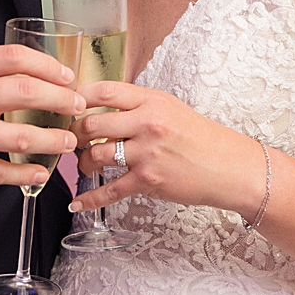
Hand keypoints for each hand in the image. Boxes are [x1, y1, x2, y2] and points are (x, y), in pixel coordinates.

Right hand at [0, 45, 84, 193]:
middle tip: (77, 106)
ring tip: (67, 141)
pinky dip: (27, 174)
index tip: (67, 76)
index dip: (48, 65)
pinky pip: (1, 173)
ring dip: (53, 139)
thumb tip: (41, 77)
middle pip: (25, 92)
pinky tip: (42, 171)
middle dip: (61, 99)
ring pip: (20, 137)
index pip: (13, 58)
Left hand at [67, 82, 263, 217]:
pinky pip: (110, 189)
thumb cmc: (200, 138)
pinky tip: (78, 202)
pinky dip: (90, 198)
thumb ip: (138, 106)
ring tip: (83, 166)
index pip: (105, 91)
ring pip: (96, 155)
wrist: (228, 167)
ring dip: (82, 163)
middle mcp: (147, 123)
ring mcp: (147, 153)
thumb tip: (102, 107)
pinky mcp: (148, 180)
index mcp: (152, 100)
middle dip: (74, 133)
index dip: (79, 97)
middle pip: (92, 123)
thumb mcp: (171, 108)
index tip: (66, 103)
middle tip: (70, 138)